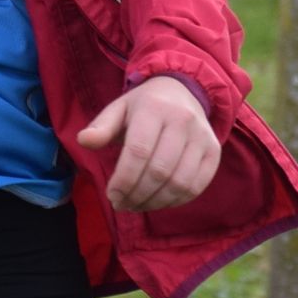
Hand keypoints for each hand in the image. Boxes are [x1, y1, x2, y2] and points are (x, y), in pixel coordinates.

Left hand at [77, 75, 219, 212]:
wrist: (182, 92)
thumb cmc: (143, 107)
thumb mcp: (118, 109)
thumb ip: (101, 127)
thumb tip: (84, 141)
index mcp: (154, 108)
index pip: (139, 151)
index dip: (124, 179)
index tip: (111, 195)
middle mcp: (183, 121)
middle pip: (159, 170)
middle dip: (137, 194)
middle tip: (121, 204)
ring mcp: (202, 138)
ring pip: (179, 182)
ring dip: (155, 202)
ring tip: (136, 205)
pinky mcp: (214, 152)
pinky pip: (196, 186)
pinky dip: (175, 201)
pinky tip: (157, 202)